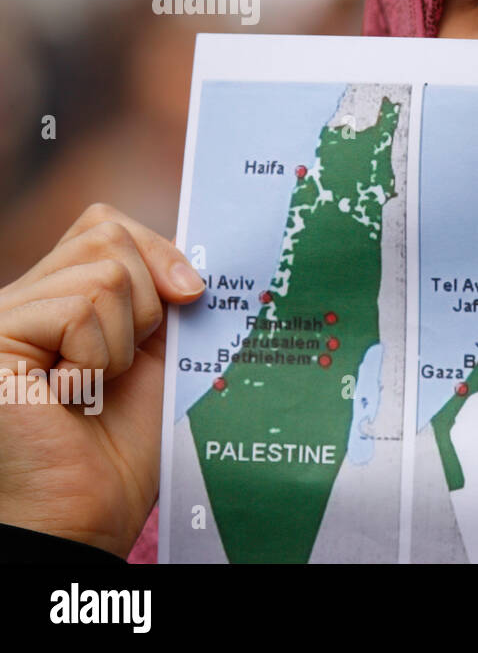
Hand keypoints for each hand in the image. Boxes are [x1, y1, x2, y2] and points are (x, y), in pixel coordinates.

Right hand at [0, 203, 204, 557]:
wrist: (84, 514)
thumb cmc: (119, 447)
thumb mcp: (155, 354)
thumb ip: (162, 297)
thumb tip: (197, 253)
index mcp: (60, 295)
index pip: (107, 225)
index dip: (159, 252)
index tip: (191, 296)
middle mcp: (24, 297)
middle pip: (108, 235)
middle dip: (145, 303)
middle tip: (121, 366)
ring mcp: (5, 314)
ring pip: (103, 272)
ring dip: (120, 341)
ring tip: (89, 387)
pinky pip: (80, 309)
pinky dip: (94, 357)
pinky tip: (65, 397)